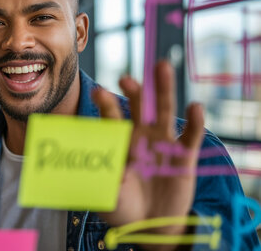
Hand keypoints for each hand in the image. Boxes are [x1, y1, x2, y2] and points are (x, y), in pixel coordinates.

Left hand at [94, 61, 204, 249]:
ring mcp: (163, 143)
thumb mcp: (107, 194)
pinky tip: (194, 106)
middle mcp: (141, 136)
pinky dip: (195, 121)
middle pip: (138, 106)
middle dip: (133, 90)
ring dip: (163, 89)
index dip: (106, 104)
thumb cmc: (121, 206)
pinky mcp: (184, 156)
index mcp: (119, 141)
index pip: (112, 117)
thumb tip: (101, 169)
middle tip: (125, 78)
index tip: (99, 92)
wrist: (148, 226)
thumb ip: (106, 180)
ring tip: (161, 67)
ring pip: (164, 110)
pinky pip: (192, 135)